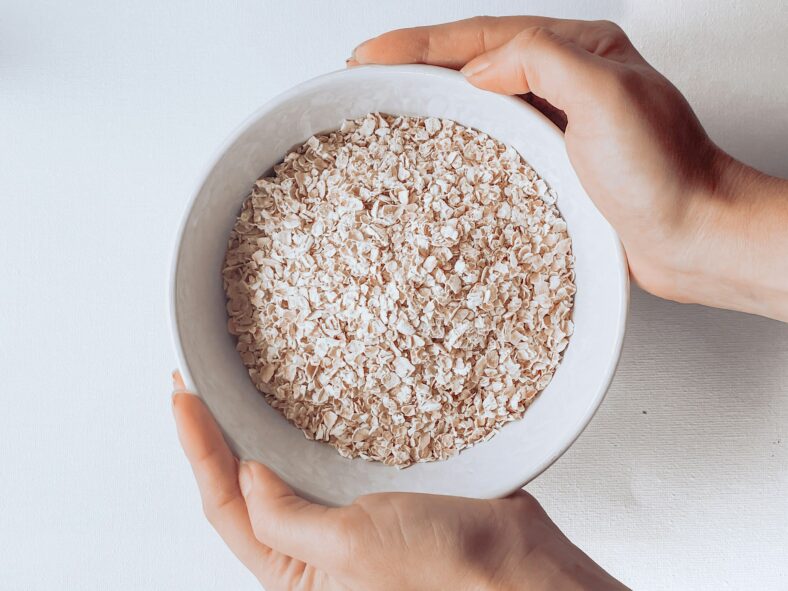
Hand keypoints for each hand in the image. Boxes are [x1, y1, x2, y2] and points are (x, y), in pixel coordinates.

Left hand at [172, 372, 627, 590]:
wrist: (521, 567)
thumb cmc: (446, 575)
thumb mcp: (347, 550)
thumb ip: (284, 518)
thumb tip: (246, 474)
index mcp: (298, 574)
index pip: (227, 504)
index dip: (198, 447)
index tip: (182, 397)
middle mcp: (317, 547)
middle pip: (249, 484)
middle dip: (218, 435)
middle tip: (198, 384)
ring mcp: (348, 516)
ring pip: (289, 465)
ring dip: (261, 426)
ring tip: (236, 385)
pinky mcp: (380, 492)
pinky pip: (333, 454)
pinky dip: (314, 425)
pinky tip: (307, 399)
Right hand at [350, 16, 787, 320]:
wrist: (694, 236)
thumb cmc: (666, 173)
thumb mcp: (607, 96)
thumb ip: (540, 62)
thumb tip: (476, 70)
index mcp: (579, 50)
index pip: (483, 36)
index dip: (421, 44)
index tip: (373, 54)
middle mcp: (565, 80)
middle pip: (473, 60)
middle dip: (415, 63)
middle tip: (367, 71)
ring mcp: (558, 122)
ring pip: (480, 99)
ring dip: (431, 98)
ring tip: (388, 103)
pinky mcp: (552, 162)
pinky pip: (493, 139)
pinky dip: (457, 139)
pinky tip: (436, 150)